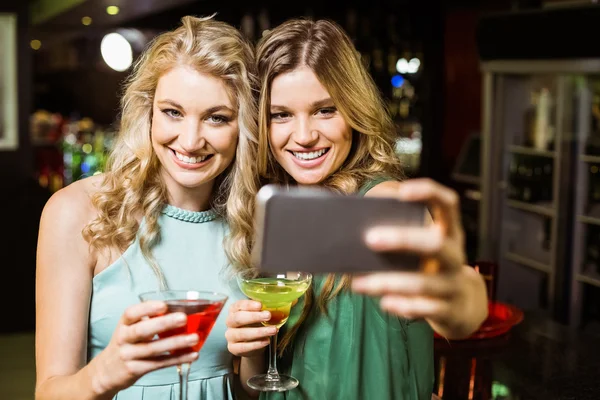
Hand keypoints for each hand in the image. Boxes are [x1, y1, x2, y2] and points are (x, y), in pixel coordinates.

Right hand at [93, 301, 199, 393]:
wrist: (106, 372)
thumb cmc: (126, 345)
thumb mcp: (130, 330)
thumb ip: (149, 321)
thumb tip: (180, 311)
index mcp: (124, 325)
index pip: (131, 313)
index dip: (147, 308)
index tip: (163, 305)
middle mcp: (123, 339)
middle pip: (142, 331)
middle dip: (163, 324)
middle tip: (183, 318)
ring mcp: (128, 355)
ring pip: (152, 349)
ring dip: (175, 343)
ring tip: (194, 337)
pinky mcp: (135, 370)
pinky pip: (159, 364)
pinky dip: (177, 359)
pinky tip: (191, 354)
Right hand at [225, 300, 276, 357]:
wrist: (252, 344)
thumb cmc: (255, 325)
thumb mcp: (258, 315)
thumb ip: (263, 311)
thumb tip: (275, 308)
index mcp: (234, 310)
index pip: (238, 305)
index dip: (249, 305)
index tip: (260, 305)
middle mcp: (229, 322)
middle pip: (238, 318)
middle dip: (254, 317)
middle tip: (268, 316)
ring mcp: (230, 336)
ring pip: (242, 334)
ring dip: (259, 332)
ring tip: (273, 330)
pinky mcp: (233, 348)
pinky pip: (243, 347)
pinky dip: (256, 344)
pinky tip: (266, 341)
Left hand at [351, 179, 487, 337]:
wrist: (460, 304)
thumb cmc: (428, 266)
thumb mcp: (422, 247)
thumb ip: (398, 234)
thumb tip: (354, 229)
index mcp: (449, 231)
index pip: (448, 203)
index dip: (429, 193)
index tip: (402, 191)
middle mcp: (455, 255)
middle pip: (434, 244)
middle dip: (402, 240)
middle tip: (369, 238)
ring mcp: (453, 284)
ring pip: (423, 283)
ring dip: (388, 282)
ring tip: (359, 283)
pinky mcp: (448, 310)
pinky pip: (424, 308)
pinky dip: (402, 306)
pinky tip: (384, 303)